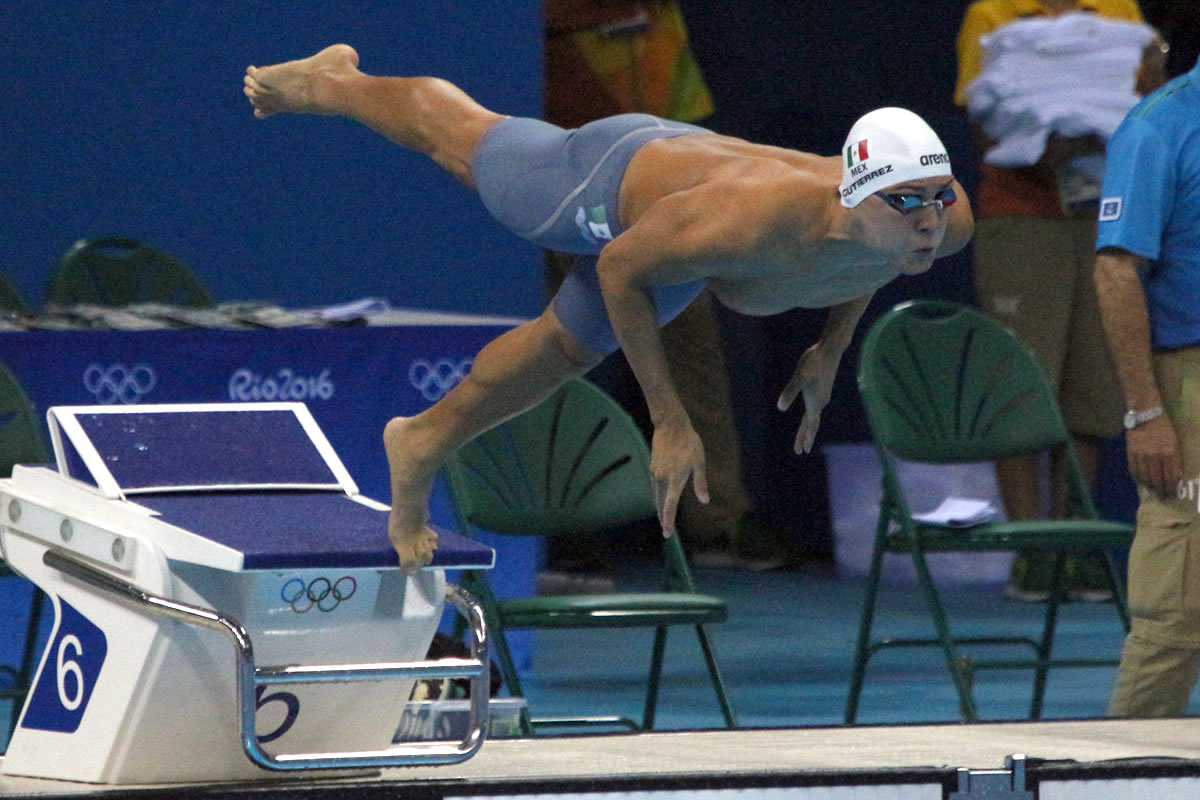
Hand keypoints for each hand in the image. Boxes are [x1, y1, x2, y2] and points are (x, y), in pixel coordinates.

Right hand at [649, 419, 708, 536]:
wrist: (671, 425)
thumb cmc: (689, 442)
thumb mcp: (699, 462)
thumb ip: (700, 483)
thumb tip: (705, 501)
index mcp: (674, 479)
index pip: (670, 505)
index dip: (668, 521)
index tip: (667, 533)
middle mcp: (662, 478)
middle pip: (660, 503)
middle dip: (663, 517)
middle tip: (666, 530)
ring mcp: (655, 472)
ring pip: (656, 494)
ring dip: (659, 506)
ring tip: (663, 515)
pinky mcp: (653, 466)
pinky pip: (655, 485)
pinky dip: (657, 494)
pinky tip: (661, 496)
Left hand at [777, 344, 836, 453]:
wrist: (830, 350)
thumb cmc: (813, 362)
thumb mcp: (799, 377)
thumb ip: (790, 392)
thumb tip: (780, 408)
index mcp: (815, 403)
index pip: (810, 426)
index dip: (805, 438)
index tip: (803, 451)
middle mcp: (821, 402)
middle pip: (811, 424)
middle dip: (805, 437)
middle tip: (800, 451)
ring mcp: (823, 395)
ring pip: (813, 416)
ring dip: (808, 427)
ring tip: (803, 435)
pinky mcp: (823, 388)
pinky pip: (815, 406)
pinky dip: (811, 415)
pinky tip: (810, 411)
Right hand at [1126, 415, 1183, 498]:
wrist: (1146, 416)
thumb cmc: (1164, 429)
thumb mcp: (1175, 443)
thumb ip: (1176, 460)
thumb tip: (1177, 477)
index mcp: (1169, 453)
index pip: (1170, 477)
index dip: (1171, 488)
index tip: (1172, 496)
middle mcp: (1155, 456)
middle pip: (1157, 480)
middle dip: (1161, 491)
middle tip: (1163, 498)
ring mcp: (1141, 455)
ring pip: (1145, 477)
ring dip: (1149, 487)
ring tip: (1153, 492)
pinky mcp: (1131, 453)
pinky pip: (1134, 470)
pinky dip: (1138, 478)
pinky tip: (1141, 482)